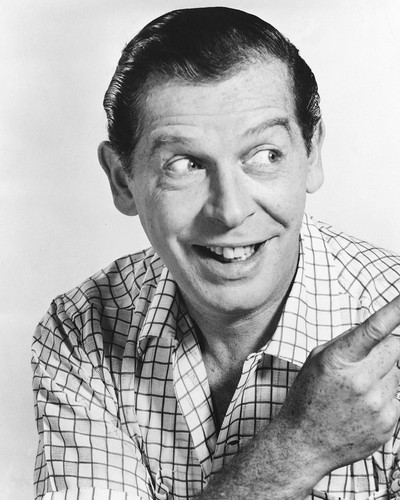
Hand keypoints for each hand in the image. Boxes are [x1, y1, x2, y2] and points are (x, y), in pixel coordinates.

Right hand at [277, 295, 399, 473]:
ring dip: (385, 374)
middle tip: (368, 359)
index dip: (396, 310)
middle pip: (396, 347)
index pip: (374, 329)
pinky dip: (386, 397)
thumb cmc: (308, 396)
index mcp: (337, 360)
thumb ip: (347, 342)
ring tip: (360, 390)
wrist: (304, 443)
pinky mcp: (388, 423)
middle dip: (388, 347)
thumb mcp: (317, 361)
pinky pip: (399, 397)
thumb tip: (379, 331)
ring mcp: (376, 404)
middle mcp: (360, 381)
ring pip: (399, 373)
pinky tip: (364, 407)